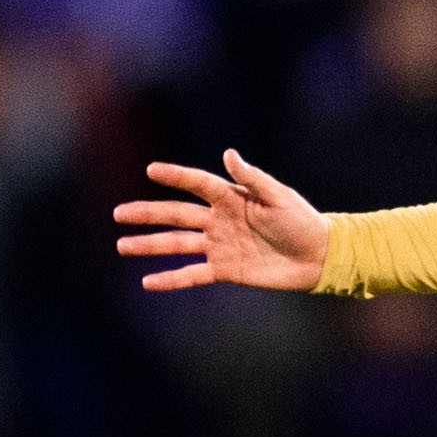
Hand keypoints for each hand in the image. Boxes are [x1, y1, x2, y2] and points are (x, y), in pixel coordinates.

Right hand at [112, 149, 329, 290]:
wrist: (317, 257)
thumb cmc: (302, 221)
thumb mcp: (278, 197)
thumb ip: (252, 178)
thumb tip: (229, 154)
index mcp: (231, 197)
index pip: (197, 184)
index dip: (175, 176)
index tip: (151, 170)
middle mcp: (220, 220)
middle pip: (176, 215)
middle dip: (147, 214)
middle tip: (118, 214)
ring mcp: (219, 245)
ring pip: (177, 244)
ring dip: (150, 245)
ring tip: (122, 245)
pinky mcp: (225, 270)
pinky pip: (192, 274)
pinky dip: (171, 279)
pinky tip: (147, 282)